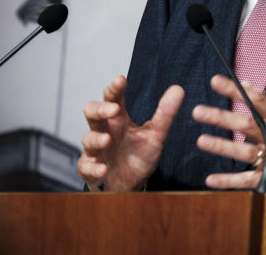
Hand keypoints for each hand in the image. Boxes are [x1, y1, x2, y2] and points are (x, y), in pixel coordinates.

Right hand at [78, 75, 183, 191]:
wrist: (132, 184)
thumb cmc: (138, 156)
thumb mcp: (155, 135)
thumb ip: (165, 114)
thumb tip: (178, 89)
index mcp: (118, 119)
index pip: (113, 98)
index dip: (114, 88)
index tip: (121, 80)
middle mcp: (104, 130)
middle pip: (92, 112)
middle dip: (100, 109)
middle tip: (113, 109)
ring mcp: (95, 150)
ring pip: (87, 139)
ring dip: (96, 138)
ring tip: (107, 139)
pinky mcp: (90, 169)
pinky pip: (86, 166)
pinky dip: (93, 167)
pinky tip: (103, 168)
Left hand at [192, 74, 265, 199]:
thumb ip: (263, 104)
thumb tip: (244, 83)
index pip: (256, 100)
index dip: (235, 90)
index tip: (215, 81)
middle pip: (247, 125)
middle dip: (222, 118)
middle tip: (198, 112)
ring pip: (245, 152)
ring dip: (222, 146)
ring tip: (201, 140)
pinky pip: (246, 181)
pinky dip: (228, 181)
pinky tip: (210, 179)